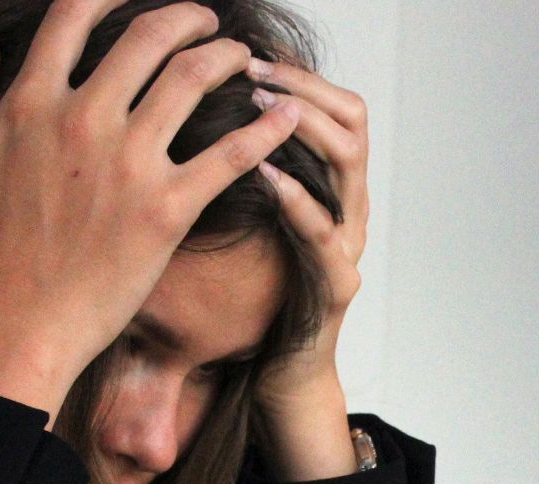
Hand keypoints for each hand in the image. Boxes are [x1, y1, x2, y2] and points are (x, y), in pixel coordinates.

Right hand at [0, 0, 301, 421]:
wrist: (8, 329)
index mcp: (28, 103)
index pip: (74, 16)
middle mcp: (82, 119)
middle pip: (148, 35)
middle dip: (187, 17)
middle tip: (206, 21)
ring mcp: (128, 164)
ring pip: (193, 78)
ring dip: (226, 56)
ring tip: (243, 57)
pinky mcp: (166, 210)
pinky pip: (230, 155)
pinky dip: (265, 128)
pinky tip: (286, 115)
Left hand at [249, 60, 368, 479]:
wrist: (279, 377)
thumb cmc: (255, 298)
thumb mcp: (243, 222)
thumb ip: (234, 172)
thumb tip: (187, 115)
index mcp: (329, 187)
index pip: (334, 105)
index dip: (299, 73)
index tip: (252, 52)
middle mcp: (348, 207)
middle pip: (351, 119)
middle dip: (302, 86)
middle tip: (252, 69)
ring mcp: (348, 244)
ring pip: (348, 163)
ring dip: (302, 127)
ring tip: (258, 107)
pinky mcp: (337, 285)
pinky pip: (324, 232)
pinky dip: (296, 198)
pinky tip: (264, 174)